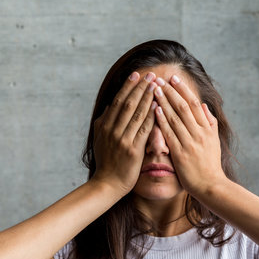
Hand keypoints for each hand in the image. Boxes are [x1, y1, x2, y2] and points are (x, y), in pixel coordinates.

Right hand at [92, 71, 157, 194]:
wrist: (107, 184)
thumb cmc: (107, 162)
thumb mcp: (100, 139)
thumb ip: (104, 122)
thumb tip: (109, 106)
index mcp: (104, 126)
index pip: (117, 101)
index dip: (128, 86)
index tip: (137, 74)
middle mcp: (111, 130)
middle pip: (127, 103)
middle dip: (139, 87)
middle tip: (150, 74)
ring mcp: (122, 139)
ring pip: (136, 113)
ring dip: (147, 97)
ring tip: (156, 84)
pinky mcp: (132, 150)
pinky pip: (144, 128)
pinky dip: (151, 115)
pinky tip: (158, 105)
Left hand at [152, 75, 227, 196]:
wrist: (210, 185)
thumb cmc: (210, 165)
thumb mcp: (214, 141)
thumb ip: (209, 122)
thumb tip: (203, 105)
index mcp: (206, 128)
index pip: (193, 103)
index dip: (183, 89)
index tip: (173, 78)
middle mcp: (199, 133)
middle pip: (182, 107)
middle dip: (169, 91)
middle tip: (159, 79)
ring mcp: (190, 143)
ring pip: (175, 117)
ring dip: (163, 101)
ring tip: (153, 89)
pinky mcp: (181, 153)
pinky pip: (169, 133)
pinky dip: (162, 120)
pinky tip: (154, 110)